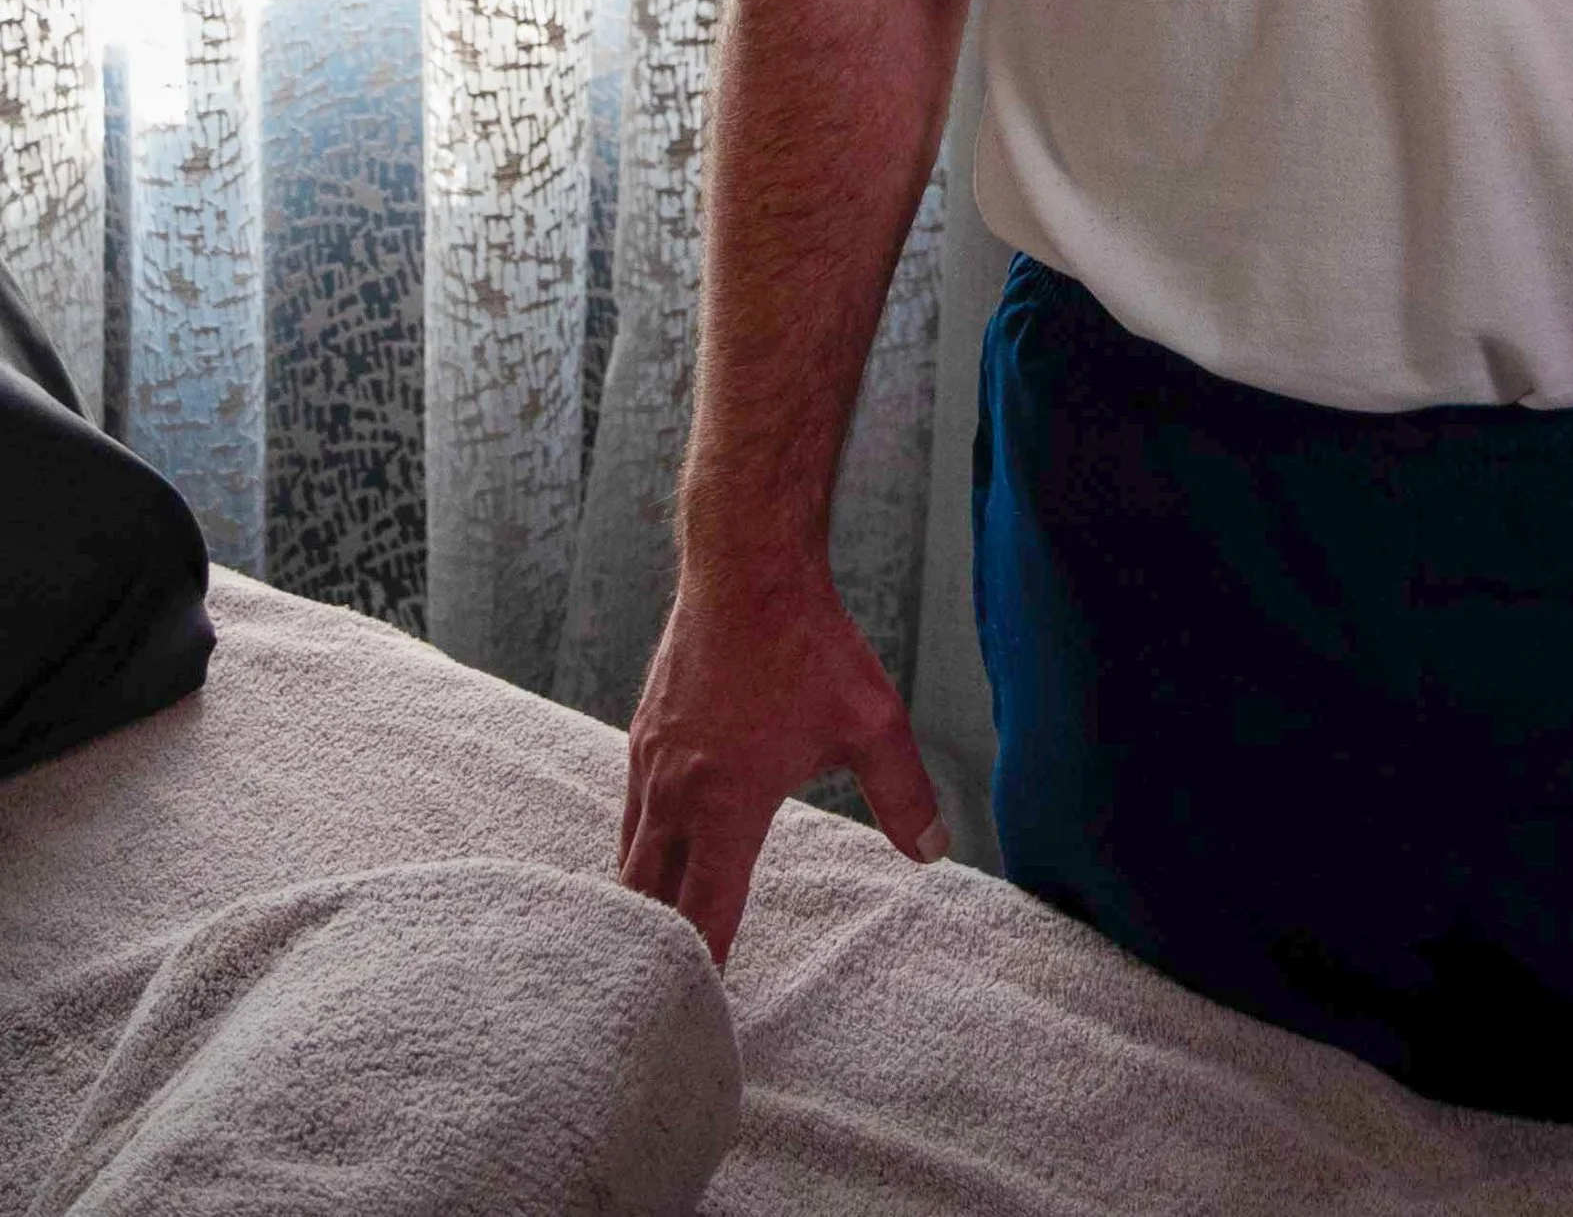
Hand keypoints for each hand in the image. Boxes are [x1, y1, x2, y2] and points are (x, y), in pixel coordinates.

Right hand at [619, 556, 949, 965]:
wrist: (746, 565)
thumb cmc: (807, 643)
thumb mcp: (872, 722)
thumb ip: (904, 795)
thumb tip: (933, 852)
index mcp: (725, 806)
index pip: (704, 914)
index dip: (705, 970)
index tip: (704, 1016)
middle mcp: (674, 793)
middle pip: (650, 900)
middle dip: (660, 952)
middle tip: (668, 998)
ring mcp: (649, 762)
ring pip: (631, 858)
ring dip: (644, 903)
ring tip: (654, 946)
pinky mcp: (641, 735)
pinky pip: (630, 814)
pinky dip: (638, 850)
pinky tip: (656, 857)